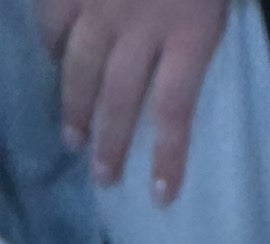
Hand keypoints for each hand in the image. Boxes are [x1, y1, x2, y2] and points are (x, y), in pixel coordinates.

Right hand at [37, 0, 228, 201]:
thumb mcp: (218, 2)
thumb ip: (200, 36)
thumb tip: (186, 81)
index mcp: (190, 30)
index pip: (175, 110)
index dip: (168, 157)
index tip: (160, 196)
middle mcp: (141, 25)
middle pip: (121, 98)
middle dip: (111, 144)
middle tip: (103, 178)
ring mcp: (102, 2)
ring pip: (82, 66)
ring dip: (76, 107)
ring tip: (73, 140)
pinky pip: (54, 19)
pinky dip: (51, 44)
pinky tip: (54, 64)